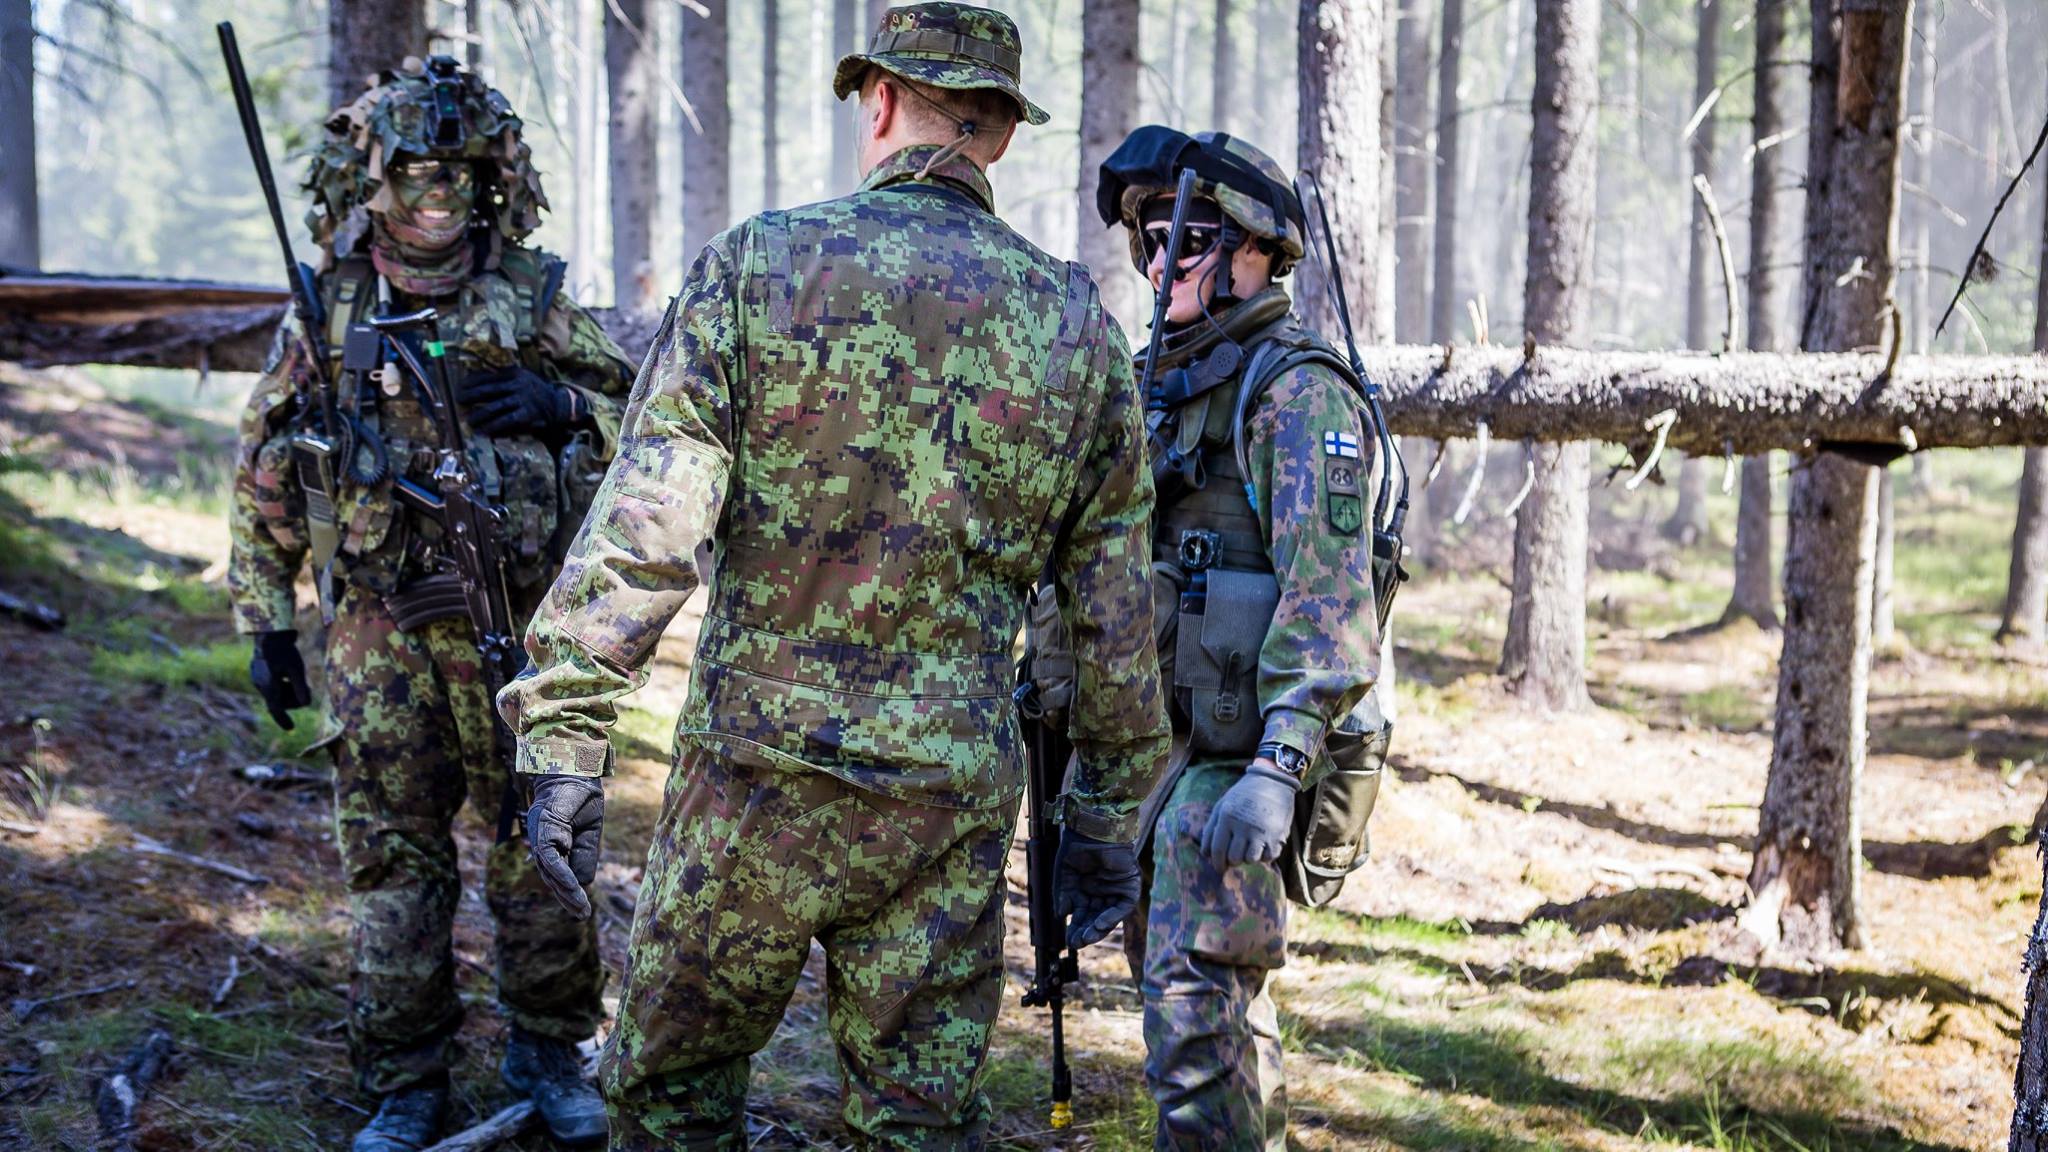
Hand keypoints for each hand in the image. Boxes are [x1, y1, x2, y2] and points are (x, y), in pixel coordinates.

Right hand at [248, 629, 311, 728]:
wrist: (269, 633)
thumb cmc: (284, 650)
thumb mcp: (296, 669)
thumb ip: (300, 687)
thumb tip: (307, 704)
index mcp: (269, 686)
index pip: (276, 709)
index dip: (284, 720)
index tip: (291, 729)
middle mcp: (261, 684)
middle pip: (279, 700)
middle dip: (293, 698)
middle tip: (306, 688)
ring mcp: (257, 678)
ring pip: (275, 692)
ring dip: (288, 690)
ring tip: (299, 678)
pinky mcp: (258, 672)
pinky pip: (271, 684)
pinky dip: (282, 684)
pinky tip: (288, 673)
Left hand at [459, 365, 579, 436]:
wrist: (557, 404)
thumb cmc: (534, 390)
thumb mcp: (521, 377)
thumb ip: (502, 377)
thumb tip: (475, 378)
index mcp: (514, 373)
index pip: (488, 377)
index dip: (472, 382)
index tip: (460, 386)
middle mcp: (517, 385)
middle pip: (488, 391)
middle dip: (471, 396)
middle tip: (459, 401)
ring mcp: (522, 400)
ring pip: (494, 407)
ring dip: (479, 415)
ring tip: (469, 421)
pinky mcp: (526, 415)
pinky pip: (505, 421)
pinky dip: (493, 426)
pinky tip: (483, 431)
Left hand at [525, 774, 604, 918]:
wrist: (576, 771)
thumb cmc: (581, 798)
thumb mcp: (588, 833)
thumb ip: (584, 857)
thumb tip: (582, 883)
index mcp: (553, 843)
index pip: (558, 873)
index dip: (568, 891)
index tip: (581, 909)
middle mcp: (543, 842)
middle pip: (552, 876)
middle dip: (567, 897)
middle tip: (582, 915)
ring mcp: (541, 836)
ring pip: (550, 871)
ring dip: (566, 891)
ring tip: (581, 908)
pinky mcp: (544, 829)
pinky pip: (551, 858)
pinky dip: (561, 874)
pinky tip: (574, 888)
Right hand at [1054, 832, 1141, 948]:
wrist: (1092, 829)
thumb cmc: (1077, 847)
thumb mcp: (1065, 875)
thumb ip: (1064, 895)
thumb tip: (1061, 916)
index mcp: (1086, 891)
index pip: (1081, 916)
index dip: (1075, 928)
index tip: (1068, 940)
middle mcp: (1101, 893)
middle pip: (1094, 919)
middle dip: (1086, 932)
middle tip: (1076, 942)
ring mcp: (1116, 891)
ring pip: (1109, 917)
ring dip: (1098, 928)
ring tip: (1087, 937)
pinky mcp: (1129, 887)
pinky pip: (1123, 907)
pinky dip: (1112, 916)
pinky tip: (1100, 923)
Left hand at [1200, 761, 1298, 870]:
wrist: (1272, 781)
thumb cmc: (1243, 795)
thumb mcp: (1222, 805)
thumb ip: (1211, 828)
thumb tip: (1205, 854)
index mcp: (1227, 818)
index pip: (1217, 850)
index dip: (1217, 863)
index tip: (1219, 868)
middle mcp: (1243, 826)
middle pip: (1234, 858)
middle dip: (1233, 860)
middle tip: (1235, 855)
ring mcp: (1261, 831)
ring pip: (1250, 860)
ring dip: (1248, 857)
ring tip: (1249, 848)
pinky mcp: (1277, 835)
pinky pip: (1268, 857)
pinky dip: (1264, 855)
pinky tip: (1263, 845)